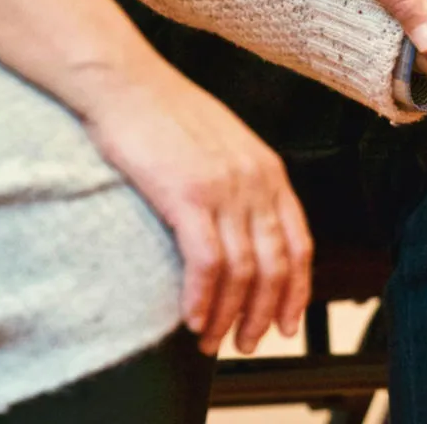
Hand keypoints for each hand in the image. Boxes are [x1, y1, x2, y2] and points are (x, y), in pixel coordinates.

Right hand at [76, 59, 312, 355]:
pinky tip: (192, 319)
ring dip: (229, 315)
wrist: (125, 82)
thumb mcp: (223, 146)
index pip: (300, 244)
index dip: (296, 290)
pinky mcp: (188, 194)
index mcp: (270, 172)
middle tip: (247, 343)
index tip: (286, 323)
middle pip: (276, 265)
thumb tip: (243, 229)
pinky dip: (202, 298)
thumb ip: (241, 184)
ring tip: (213, 341)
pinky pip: (207, 261)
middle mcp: (257, 182)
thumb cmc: (165, 114)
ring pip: (243, 270)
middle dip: (264, 313)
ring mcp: (225, 188)